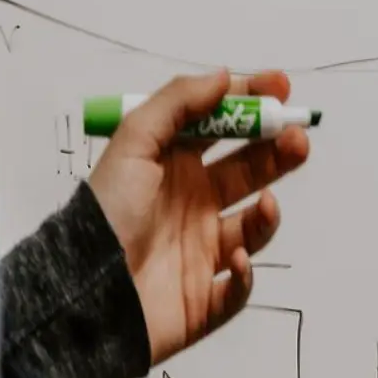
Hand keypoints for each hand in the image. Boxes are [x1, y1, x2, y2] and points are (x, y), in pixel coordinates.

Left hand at [89, 69, 308, 364]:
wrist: (80, 302)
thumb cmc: (107, 215)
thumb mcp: (133, 145)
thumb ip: (178, 102)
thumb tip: (224, 75)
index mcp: (174, 166)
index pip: (223, 127)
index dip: (253, 105)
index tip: (281, 88)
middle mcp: (192, 204)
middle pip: (249, 171)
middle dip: (278, 151)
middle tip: (297, 138)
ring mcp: (200, 251)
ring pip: (253, 227)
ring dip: (268, 214)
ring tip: (265, 203)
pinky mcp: (204, 299)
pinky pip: (239, 288)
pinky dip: (247, 275)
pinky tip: (238, 261)